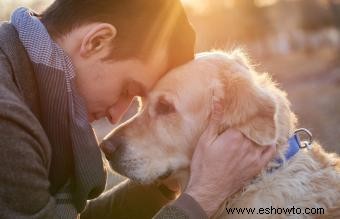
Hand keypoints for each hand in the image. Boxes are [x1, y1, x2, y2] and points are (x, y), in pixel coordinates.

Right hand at [184, 98, 275, 216]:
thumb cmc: (204, 164)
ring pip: (264, 137)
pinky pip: (270, 152)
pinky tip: (272, 138)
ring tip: (263, 121)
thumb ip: (214, 120)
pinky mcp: (257, 166)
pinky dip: (272, 143)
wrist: (209, 189)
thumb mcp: (205, 140)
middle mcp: (247, 144)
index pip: (245, 118)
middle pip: (255, 127)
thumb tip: (218, 100)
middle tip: (255, 111)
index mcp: (234, 136)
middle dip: (254, 120)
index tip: (246, 106)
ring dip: (264, 129)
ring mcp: (254, 156)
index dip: (244, 113)